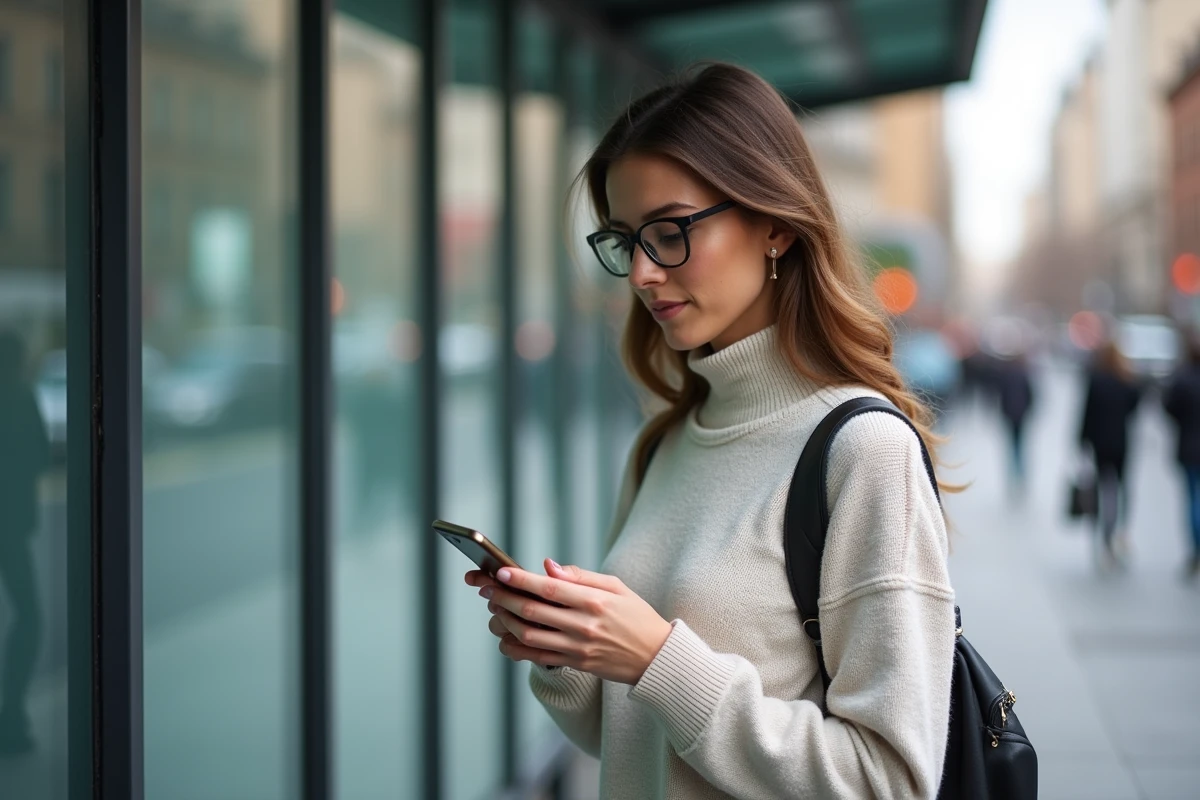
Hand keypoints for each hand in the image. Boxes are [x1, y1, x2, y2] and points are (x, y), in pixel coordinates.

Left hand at [468, 559, 672, 684]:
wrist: (656, 656)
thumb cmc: (637, 616)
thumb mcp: (616, 586)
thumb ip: (581, 576)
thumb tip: (548, 566)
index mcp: (594, 601)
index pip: (549, 588)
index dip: (521, 580)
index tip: (501, 572)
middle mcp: (584, 625)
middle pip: (533, 610)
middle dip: (504, 598)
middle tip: (487, 588)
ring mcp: (578, 647)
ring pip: (530, 635)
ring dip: (506, 621)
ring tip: (495, 609)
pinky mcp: (575, 664)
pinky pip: (537, 657)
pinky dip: (516, 649)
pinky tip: (505, 638)